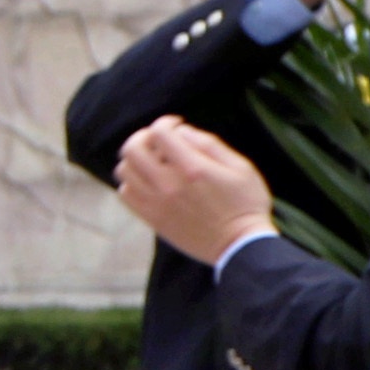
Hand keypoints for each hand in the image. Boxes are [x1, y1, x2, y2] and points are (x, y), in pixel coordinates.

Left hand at [115, 115, 279, 265]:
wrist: (239, 246)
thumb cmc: (246, 204)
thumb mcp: (240, 167)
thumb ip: (209, 144)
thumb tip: (182, 131)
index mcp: (192, 169)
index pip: (159, 133)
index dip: (166, 123)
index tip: (176, 126)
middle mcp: (168, 185)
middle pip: (132, 149)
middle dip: (144, 137)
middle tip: (159, 141)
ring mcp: (155, 203)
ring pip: (124, 170)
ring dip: (136, 159)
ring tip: (155, 162)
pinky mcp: (151, 219)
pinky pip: (125, 194)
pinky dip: (132, 182)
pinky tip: (151, 182)